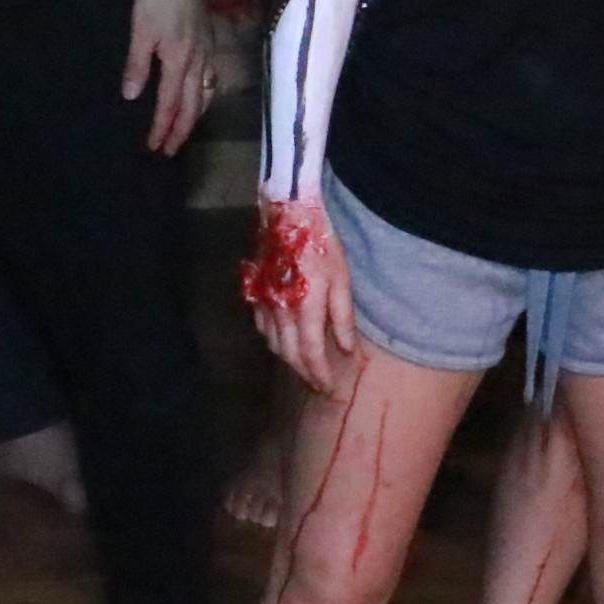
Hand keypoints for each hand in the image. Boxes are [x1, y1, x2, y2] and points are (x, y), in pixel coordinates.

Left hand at [120, 0, 217, 155]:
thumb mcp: (141, 31)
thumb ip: (138, 65)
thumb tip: (131, 96)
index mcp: (178, 63)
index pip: (169, 104)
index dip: (162, 128)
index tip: (154, 147)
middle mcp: (197, 64)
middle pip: (191, 107)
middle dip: (180, 131)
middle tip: (171, 152)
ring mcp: (208, 54)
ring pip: (205, 95)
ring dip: (195, 118)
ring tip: (186, 132)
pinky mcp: (211, 44)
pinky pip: (212, 80)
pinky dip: (206, 97)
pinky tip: (203, 97)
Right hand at [240, 195, 355, 390]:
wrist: (288, 214)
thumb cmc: (320, 244)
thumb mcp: (341, 279)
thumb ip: (343, 318)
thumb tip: (347, 350)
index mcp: (304, 309)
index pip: (311, 355)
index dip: (319, 375)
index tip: (328, 389)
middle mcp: (279, 312)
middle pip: (290, 355)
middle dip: (305, 374)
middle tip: (318, 386)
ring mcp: (264, 303)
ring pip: (274, 345)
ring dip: (289, 361)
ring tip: (305, 368)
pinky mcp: (256, 293)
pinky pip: (263, 328)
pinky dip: (275, 341)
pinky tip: (284, 342)